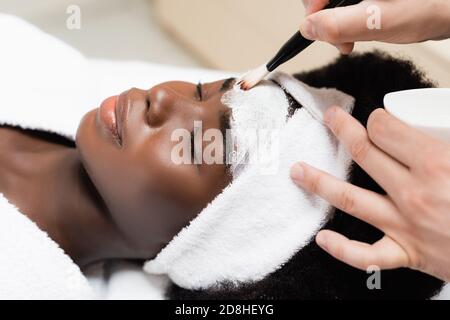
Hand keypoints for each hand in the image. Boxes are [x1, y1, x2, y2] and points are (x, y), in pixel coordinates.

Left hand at [290, 107, 449, 281]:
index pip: (386, 129)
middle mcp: (414, 194)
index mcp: (437, 164)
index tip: (377, 118)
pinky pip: (367, 256)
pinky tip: (322, 238)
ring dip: (320, 183)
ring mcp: (406, 225)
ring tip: (297, 170)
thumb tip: (443, 117)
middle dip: (342, 131)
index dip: (378, 118)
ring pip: (352, 199)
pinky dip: (342, 249)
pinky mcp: (408, 253)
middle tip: (329, 119)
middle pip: (365, 154)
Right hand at [300, 0, 449, 53]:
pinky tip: (360, 27)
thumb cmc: (428, 7)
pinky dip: (349, 18)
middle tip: (341, 40)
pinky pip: (347, 2)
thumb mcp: (378, 22)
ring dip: (337, 22)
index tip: (320, 31)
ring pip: (335, 2)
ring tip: (352, 38)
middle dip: (326, 19)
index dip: (313, 10)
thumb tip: (308, 28)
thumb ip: (339, 26)